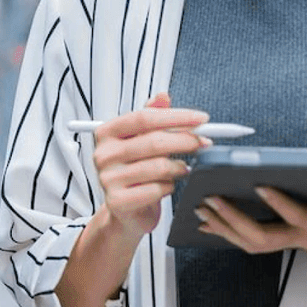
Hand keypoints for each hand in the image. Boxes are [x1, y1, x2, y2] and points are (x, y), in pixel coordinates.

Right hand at [91, 91, 209, 241]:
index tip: (200, 119)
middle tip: (203, 142)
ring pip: (158, 167)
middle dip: (185, 140)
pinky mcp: (118, 201)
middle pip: (153, 141)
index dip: (176, 117)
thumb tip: (163, 96)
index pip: (144, 118)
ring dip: (179, 167)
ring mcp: (108, 179)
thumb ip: (152, 117)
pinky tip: (168, 185)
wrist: (125, 210)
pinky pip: (156, 189)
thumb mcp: (140, 141)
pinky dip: (169, 187)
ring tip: (184, 168)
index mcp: (107, 133)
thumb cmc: (134, 171)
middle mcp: (104, 154)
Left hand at [197, 186, 306, 295]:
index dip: (279, 202)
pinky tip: (212, 219)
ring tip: (198, 208)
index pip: (299, 217)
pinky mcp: (295, 238)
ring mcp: (298, 240)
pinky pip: (256, 237)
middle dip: (233, 219)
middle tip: (207, 200)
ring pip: (252, 240)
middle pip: (261, 235)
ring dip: (225, 225)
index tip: (258, 184)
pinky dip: (232, 229)